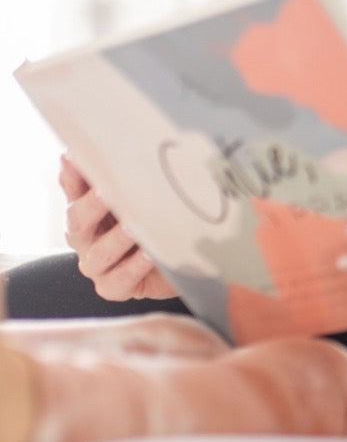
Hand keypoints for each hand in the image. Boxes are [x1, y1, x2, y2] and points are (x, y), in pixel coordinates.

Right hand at [60, 156, 177, 301]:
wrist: (178, 259)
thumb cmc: (152, 221)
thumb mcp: (138, 196)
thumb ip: (114, 178)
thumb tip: (81, 153)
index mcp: (86, 213)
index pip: (73, 191)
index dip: (73, 177)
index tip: (75, 158)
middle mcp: (86, 240)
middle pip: (78, 222)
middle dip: (92, 206)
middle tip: (106, 191)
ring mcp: (98, 266)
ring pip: (99, 253)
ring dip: (116, 238)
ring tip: (133, 226)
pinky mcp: (115, 288)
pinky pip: (120, 279)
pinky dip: (134, 266)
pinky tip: (149, 253)